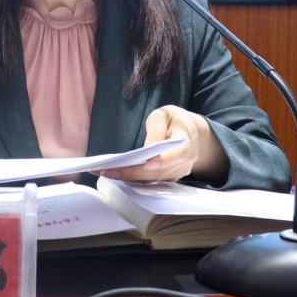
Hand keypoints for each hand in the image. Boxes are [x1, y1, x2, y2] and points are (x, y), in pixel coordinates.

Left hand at [92, 106, 208, 182]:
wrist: (190, 131)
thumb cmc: (174, 120)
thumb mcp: (164, 115)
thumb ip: (156, 130)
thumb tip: (147, 150)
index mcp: (187, 141)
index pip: (178, 154)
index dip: (163, 161)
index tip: (146, 163)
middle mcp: (185, 161)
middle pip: (160, 171)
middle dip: (133, 172)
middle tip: (108, 170)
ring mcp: (178, 172)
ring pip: (154, 179)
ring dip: (129, 177)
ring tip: (105, 172)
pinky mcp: (169, 177)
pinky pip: (152, 181)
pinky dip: (134, 178)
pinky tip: (116, 174)